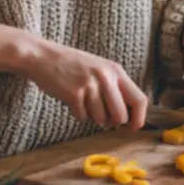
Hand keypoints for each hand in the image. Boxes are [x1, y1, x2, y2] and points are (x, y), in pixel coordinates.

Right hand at [24, 41, 148, 129]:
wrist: (43, 57)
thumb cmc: (73, 66)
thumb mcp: (100, 69)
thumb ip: (115, 88)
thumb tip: (128, 116)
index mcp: (116, 71)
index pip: (140, 100)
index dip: (138, 118)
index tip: (131, 127)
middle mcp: (106, 77)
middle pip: (121, 116)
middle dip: (112, 122)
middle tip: (101, 114)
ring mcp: (90, 85)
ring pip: (101, 120)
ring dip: (92, 116)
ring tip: (83, 99)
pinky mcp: (74, 94)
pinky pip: (82, 117)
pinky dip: (77, 113)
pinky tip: (72, 99)